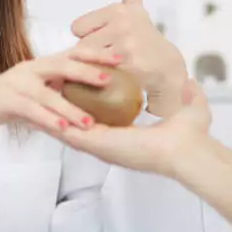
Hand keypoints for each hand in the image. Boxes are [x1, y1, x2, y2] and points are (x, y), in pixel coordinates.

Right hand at [0, 46, 120, 142]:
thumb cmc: (9, 104)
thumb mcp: (39, 95)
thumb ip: (62, 92)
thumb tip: (96, 97)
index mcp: (42, 66)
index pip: (73, 54)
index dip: (97, 54)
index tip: (121, 58)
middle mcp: (30, 69)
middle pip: (62, 64)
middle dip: (87, 70)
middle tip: (110, 79)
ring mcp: (16, 84)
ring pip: (47, 93)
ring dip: (70, 108)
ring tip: (90, 122)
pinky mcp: (4, 101)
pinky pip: (29, 110)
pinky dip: (47, 119)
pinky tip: (62, 130)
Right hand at [56, 80, 211, 179]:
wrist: (190, 149)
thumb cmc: (192, 135)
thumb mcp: (189, 108)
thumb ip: (187, 94)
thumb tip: (190, 82)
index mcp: (126, 135)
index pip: (99, 117)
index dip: (87, 100)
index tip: (78, 83)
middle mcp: (110, 142)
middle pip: (78, 123)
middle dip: (64, 106)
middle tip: (50, 87)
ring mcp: (101, 144)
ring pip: (68, 127)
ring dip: (53, 112)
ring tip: (39, 94)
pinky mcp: (97, 143)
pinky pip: (68, 131)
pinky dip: (54, 118)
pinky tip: (42, 104)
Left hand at [71, 0, 187, 116]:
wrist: (168, 69)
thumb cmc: (145, 38)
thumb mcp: (136, 9)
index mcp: (119, 10)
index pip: (76, 27)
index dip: (88, 36)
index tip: (105, 39)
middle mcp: (123, 25)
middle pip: (80, 45)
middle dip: (90, 54)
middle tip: (108, 57)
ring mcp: (126, 46)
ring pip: (87, 61)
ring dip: (93, 68)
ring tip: (110, 69)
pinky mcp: (129, 68)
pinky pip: (98, 75)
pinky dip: (100, 81)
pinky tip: (112, 81)